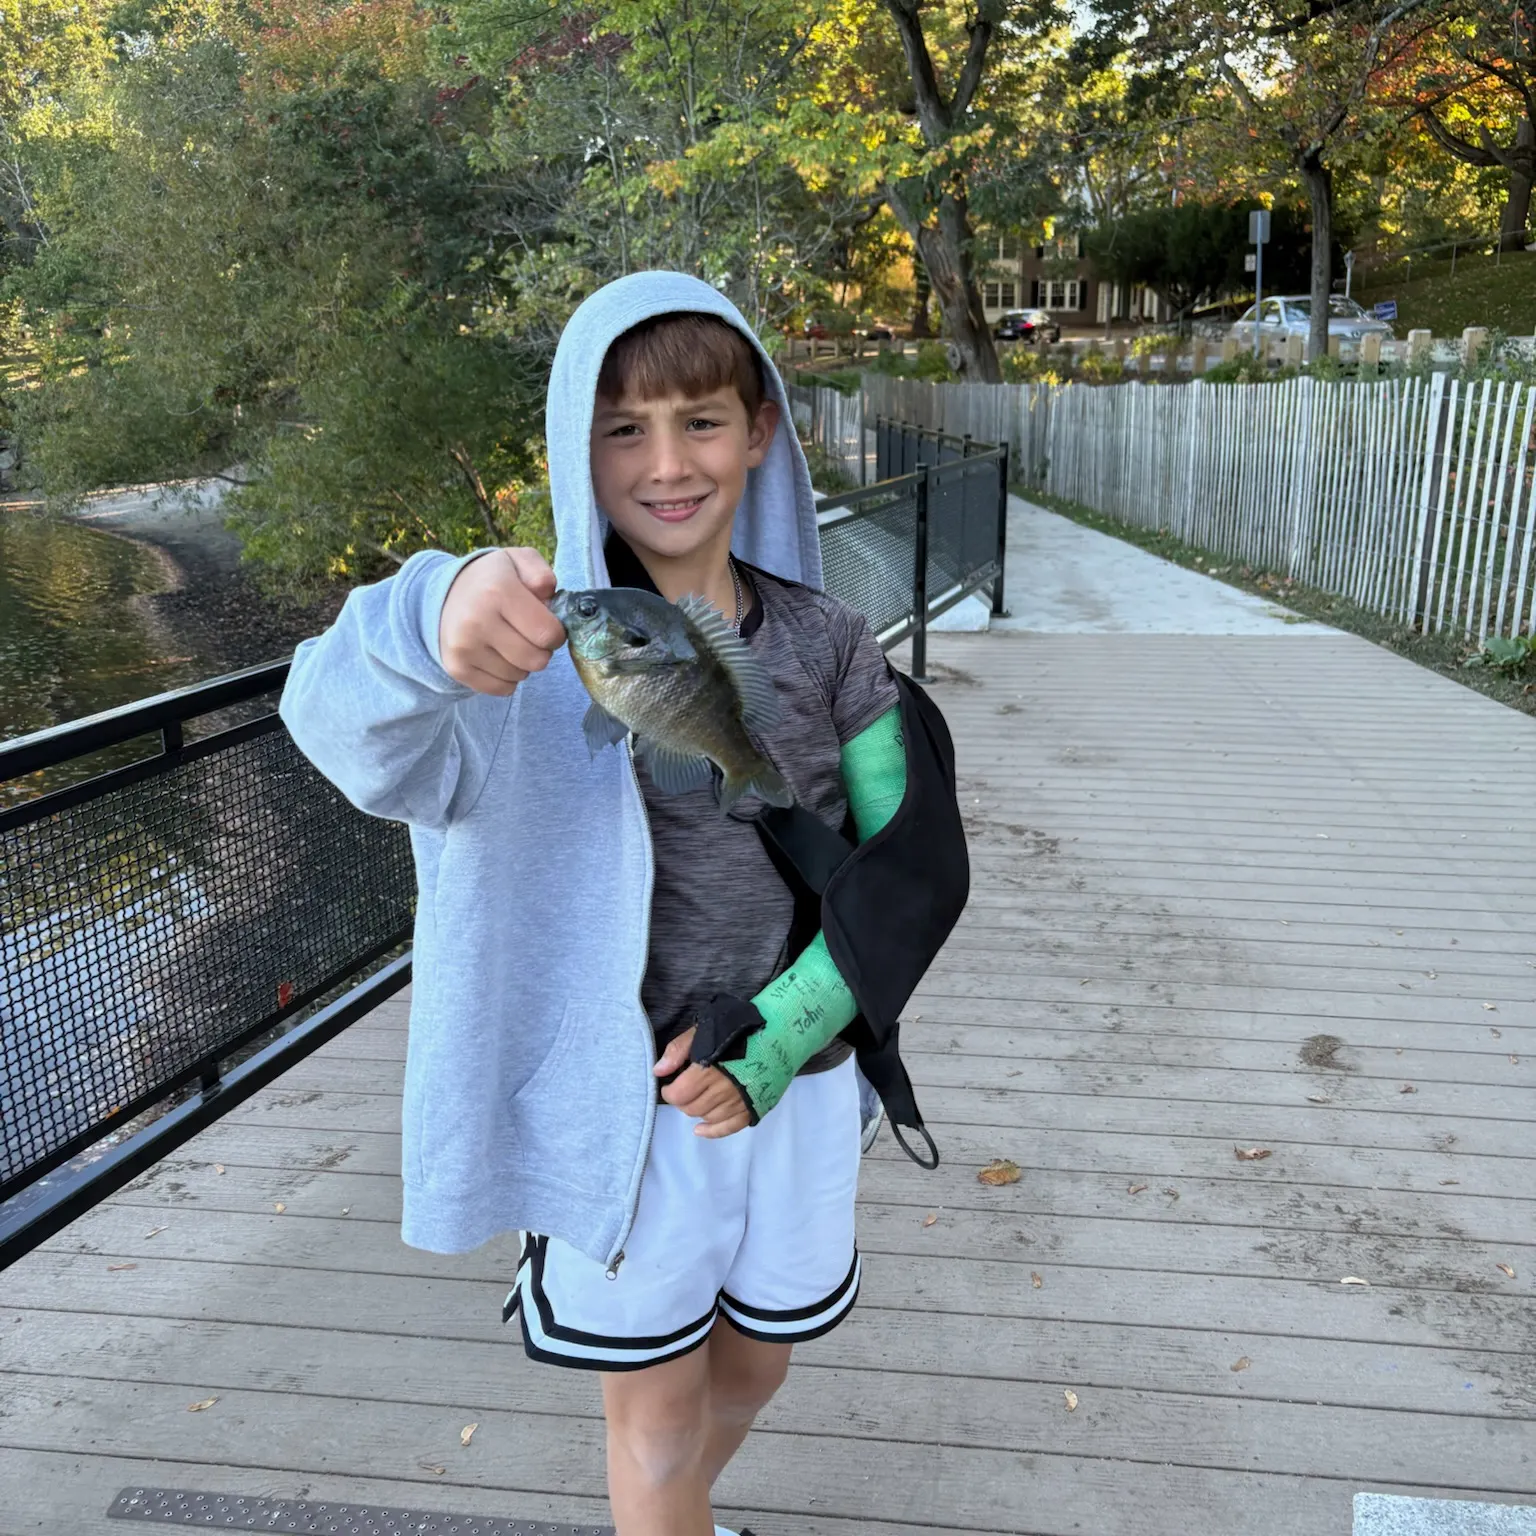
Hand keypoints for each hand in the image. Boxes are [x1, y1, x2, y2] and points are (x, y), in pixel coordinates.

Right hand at [438, 547, 565, 694]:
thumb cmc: (493, 579)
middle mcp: (477, 621)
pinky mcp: (457, 668)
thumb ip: (542, 574)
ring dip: (524, 663)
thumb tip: (548, 595)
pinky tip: (499, 656)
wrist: (444, 594)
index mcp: (497, 591)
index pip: (547, 633)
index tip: (549, 626)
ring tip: (512, 642)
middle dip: (542, 650)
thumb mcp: (519, 561)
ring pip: (520, 676)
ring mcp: (464, 647)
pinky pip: (502, 689)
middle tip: (531, 635)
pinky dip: (508, 677)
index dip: (557, 633)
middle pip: (536, 660)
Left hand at [654, 1027, 752, 1137]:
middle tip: (685, 1089)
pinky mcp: (752, 1108)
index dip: (669, 1092)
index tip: (670, 1085)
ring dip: (697, 1111)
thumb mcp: (702, 1030)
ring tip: (698, 1097)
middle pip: (692, 1108)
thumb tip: (659, 1071)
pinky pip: (729, 1128)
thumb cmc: (736, 1028)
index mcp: (708, 1070)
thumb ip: (678, 1050)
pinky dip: (713, 1132)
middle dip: (682, 1101)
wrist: (776, 1031)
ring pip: (708, 1117)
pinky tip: (700, 1130)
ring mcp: (739, 1101)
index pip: (679, 1095)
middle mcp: (723, 1090)